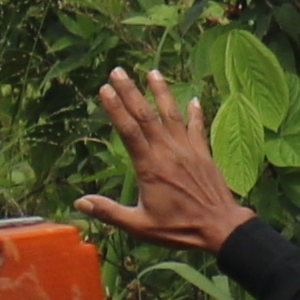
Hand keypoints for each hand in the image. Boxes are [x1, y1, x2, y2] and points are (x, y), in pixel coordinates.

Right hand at [76, 64, 252, 256]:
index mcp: (150, 167)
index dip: (116, 108)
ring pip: (172, 115)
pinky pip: (197, 128)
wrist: (220, 228)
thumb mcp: (140, 226)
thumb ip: (109, 212)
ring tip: (153, 72)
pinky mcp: (204, 154)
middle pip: (146, 116)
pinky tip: (193, 99)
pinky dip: (195, 113)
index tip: (104, 89)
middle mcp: (168, 152)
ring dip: (161, 93)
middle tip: (118, 71)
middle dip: (131, 91)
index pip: (128, 131)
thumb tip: (79, 202)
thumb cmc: (179, 229)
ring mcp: (188, 151)